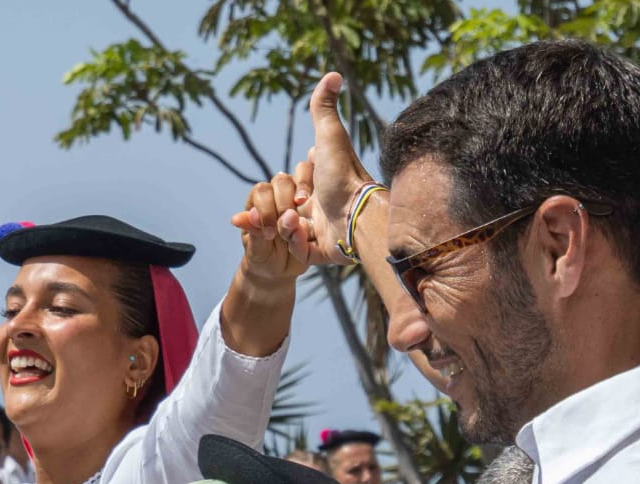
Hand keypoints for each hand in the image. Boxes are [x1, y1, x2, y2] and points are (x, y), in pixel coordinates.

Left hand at [230, 169, 317, 282]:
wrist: (280, 270)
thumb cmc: (264, 257)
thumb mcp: (256, 249)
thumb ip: (253, 231)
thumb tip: (244, 216)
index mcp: (258, 201)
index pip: (262, 191)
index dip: (266, 210)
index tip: (269, 234)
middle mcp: (276, 194)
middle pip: (282, 181)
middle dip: (284, 204)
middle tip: (286, 228)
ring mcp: (297, 196)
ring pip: (301, 182)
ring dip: (302, 199)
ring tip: (301, 224)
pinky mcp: (315, 203)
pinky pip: (317, 191)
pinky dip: (318, 201)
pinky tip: (315, 221)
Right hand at [294, 71, 380, 258]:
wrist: (357, 218)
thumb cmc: (345, 177)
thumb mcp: (330, 138)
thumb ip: (324, 109)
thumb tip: (333, 73)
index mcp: (323, 183)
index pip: (293, 185)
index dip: (293, 187)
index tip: (301, 190)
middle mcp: (323, 206)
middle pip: (287, 210)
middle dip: (282, 211)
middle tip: (294, 210)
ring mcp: (322, 230)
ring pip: (288, 231)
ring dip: (286, 227)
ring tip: (295, 223)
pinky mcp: (322, 253)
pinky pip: (298, 252)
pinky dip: (295, 244)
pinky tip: (301, 236)